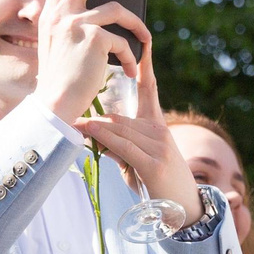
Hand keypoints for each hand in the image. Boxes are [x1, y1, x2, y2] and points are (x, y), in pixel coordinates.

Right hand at [34, 0, 149, 125]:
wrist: (55, 105)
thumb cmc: (62, 82)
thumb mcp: (59, 47)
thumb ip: (73, 26)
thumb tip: (108, 11)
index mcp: (49, 16)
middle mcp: (60, 14)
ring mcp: (75, 23)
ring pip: (118, 9)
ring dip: (137, 24)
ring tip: (145, 37)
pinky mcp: (93, 38)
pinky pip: (122, 40)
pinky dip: (131, 57)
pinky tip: (131, 70)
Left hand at [75, 43, 202, 223]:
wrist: (184, 211)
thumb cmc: (159, 186)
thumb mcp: (137, 162)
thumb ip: (119, 146)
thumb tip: (96, 136)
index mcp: (158, 125)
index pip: (149, 89)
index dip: (145, 65)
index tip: (143, 42)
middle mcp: (160, 130)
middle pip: (119, 116)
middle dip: (93, 118)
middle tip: (69, 114)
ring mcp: (158, 145)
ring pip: (118, 129)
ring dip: (93, 129)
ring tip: (72, 125)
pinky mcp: (153, 162)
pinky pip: (123, 145)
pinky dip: (103, 138)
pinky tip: (89, 132)